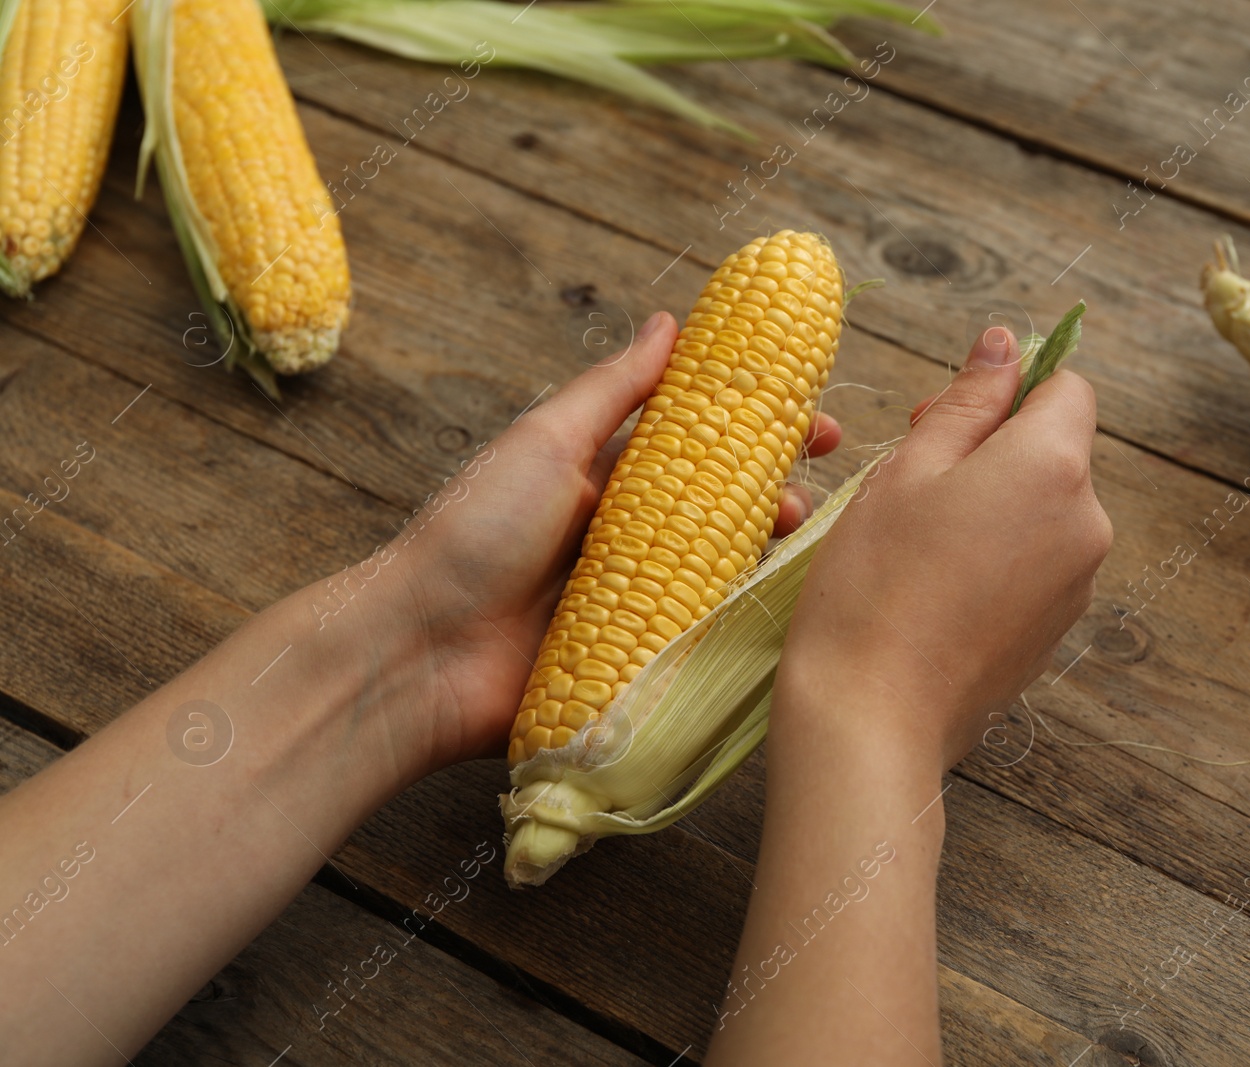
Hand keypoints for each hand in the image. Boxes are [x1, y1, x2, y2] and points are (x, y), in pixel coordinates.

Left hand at [368, 310, 842, 774]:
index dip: (757, 430)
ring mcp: (636, 601)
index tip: (812, 423)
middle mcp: (626, 537)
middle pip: (722, 507)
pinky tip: (776, 598)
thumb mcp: (546, 442)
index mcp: (605, 481)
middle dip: (776, 488)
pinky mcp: (639, 660)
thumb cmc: (474, 533)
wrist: (423, 653)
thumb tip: (670, 323)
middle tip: (817, 479)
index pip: (698, 445)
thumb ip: (613, 388)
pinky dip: (743, 616)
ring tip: (791, 530)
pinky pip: (703, 634)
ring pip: (723, 569)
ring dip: (766, 547)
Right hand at [774, 326, 1110, 770]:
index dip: (1008, 390)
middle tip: (910, 479)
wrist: (872, 718)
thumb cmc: (875, 584)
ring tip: (915, 543)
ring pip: (1043, 510)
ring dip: (991, 506)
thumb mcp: (907, 470)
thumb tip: (1003, 344)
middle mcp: (1087, 523)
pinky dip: (995, 560)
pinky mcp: (1056, 632)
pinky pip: (1035, 565)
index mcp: (1055, 468)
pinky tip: (934, 589)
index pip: (1066, 387)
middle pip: (1055, 451)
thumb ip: (966, 401)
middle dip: (992, 450)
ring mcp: (1078, 585)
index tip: (945, 419)